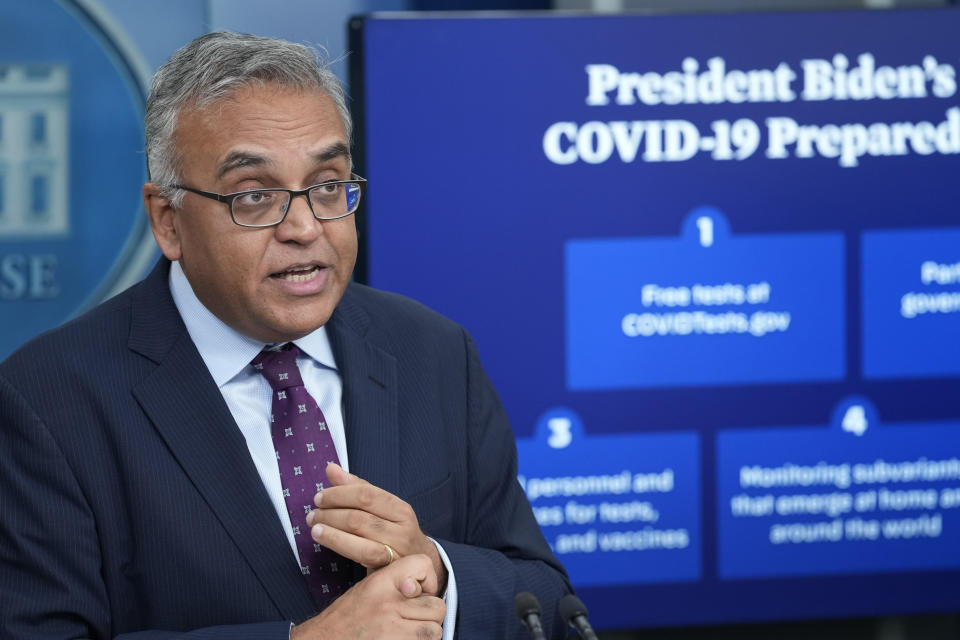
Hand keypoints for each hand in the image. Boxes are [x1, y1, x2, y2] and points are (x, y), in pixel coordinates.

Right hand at [291, 554, 444, 639]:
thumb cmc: (347, 618)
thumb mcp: (369, 589)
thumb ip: (396, 584)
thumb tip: (424, 588)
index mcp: (381, 581)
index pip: (424, 564)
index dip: (429, 581)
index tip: (419, 593)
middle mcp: (388, 602)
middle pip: (437, 606)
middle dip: (429, 615)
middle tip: (411, 619)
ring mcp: (392, 628)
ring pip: (435, 630)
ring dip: (426, 634)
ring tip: (407, 633)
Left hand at [306, 463, 447, 594]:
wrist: (415, 569)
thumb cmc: (394, 534)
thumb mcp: (382, 511)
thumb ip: (357, 488)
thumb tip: (331, 468)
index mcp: (400, 509)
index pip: (366, 494)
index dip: (339, 493)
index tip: (319, 497)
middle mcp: (402, 527)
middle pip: (359, 514)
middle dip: (330, 512)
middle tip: (313, 514)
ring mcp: (396, 549)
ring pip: (358, 532)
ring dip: (330, 528)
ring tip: (314, 527)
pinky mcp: (386, 566)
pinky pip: (359, 553)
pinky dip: (338, 543)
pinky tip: (323, 538)